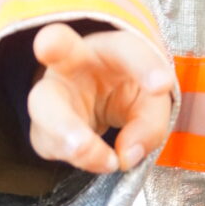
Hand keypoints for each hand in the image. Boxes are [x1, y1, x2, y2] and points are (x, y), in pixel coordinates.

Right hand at [28, 22, 174, 175]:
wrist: (98, 102)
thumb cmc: (125, 89)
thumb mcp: (150, 102)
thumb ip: (150, 124)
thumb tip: (127, 155)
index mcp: (108, 50)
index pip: (126, 49)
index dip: (145, 65)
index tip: (162, 85)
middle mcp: (71, 64)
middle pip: (57, 45)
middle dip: (52, 43)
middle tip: (49, 44)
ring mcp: (51, 95)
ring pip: (45, 105)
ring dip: (68, 130)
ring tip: (96, 153)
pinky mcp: (42, 129)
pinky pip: (50, 143)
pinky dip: (77, 158)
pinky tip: (99, 162)